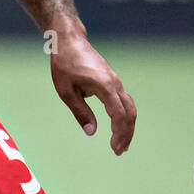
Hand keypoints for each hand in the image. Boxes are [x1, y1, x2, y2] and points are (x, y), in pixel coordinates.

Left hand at [49, 33, 136, 154]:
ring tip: (120, 144)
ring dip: (127, 126)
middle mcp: (114, 83)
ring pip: (130, 107)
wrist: (69, 41)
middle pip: (129, 112)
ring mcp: (115, 81)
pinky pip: (124, 101)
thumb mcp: (66, 91)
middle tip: (119, 151)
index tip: (114, 147)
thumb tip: (92, 132)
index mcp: (104, 85)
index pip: (119, 113)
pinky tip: (118, 127)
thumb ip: (80, 112)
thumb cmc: (64, 65)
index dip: (119, 132)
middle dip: (126, 133)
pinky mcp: (113, 81)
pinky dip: (124, 116)